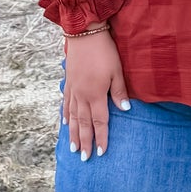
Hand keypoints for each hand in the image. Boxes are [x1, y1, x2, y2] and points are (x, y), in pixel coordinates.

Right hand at [62, 29, 130, 159]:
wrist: (84, 33)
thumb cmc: (105, 51)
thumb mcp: (117, 70)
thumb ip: (119, 91)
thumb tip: (125, 109)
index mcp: (96, 94)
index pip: (100, 121)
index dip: (101, 138)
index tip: (101, 153)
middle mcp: (82, 95)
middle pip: (84, 123)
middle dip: (85, 142)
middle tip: (84, 158)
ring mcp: (73, 89)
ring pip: (73, 117)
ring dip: (73, 134)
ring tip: (73, 148)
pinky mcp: (68, 82)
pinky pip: (66, 103)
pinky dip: (66, 115)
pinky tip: (65, 123)